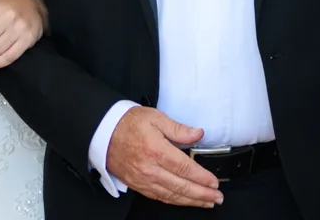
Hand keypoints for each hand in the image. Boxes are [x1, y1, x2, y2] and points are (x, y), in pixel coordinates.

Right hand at [105, 107, 222, 207]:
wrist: (103, 132)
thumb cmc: (128, 123)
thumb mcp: (155, 117)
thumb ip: (178, 128)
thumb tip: (198, 134)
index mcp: (156, 150)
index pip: (185, 168)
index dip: (202, 178)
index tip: (214, 182)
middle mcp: (150, 168)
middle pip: (181, 186)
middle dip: (202, 194)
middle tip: (217, 196)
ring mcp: (143, 179)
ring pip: (172, 195)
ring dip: (192, 201)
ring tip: (207, 202)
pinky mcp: (137, 185)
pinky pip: (160, 197)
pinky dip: (175, 201)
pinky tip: (185, 201)